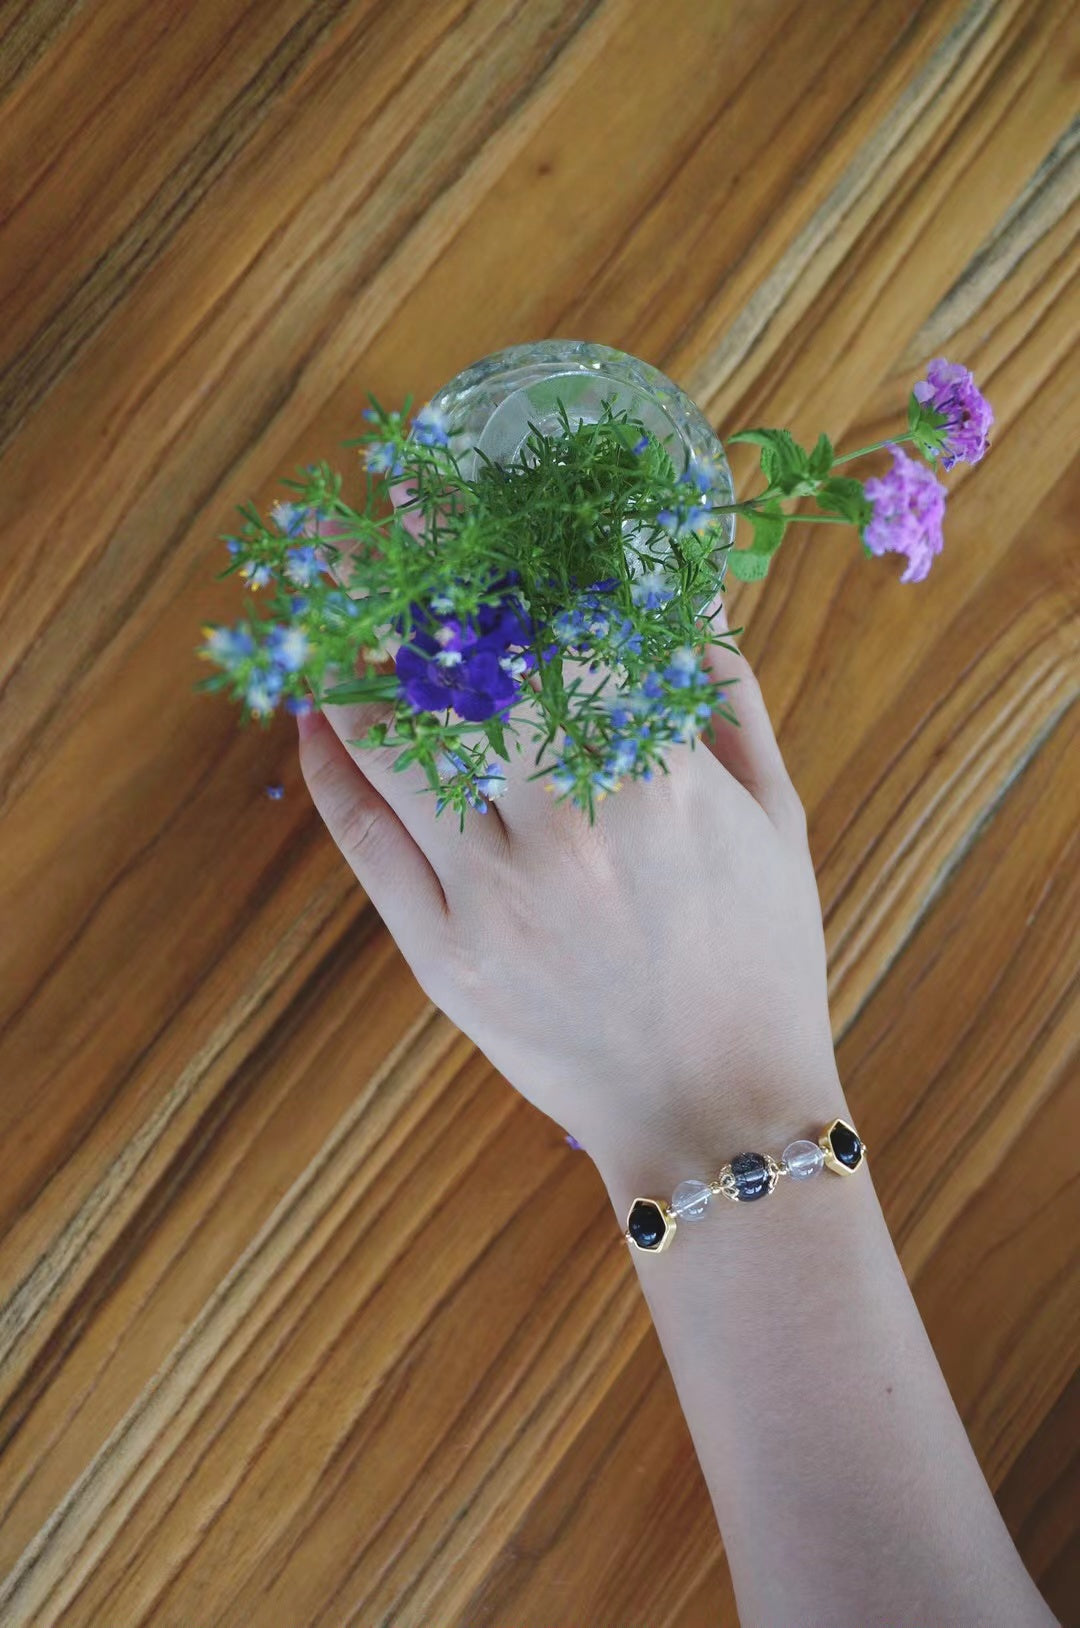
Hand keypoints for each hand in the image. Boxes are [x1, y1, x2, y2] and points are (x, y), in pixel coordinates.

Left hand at [299, 513, 840, 1170]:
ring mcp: (493, 893)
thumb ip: (729, 700)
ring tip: (320, 600)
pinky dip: (334, 765)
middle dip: (406, 576)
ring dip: (348, 659)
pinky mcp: (441, 954)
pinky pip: (366, 840)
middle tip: (364, 517)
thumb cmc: (760, 962)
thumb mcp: (777, 822)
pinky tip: (319, 712)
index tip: (453, 490)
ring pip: (394, 744)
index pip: (564, 628)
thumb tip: (685, 599)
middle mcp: (568, 826)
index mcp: (662, 780)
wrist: (715, 1116)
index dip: (497, 549)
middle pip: (465, 666)